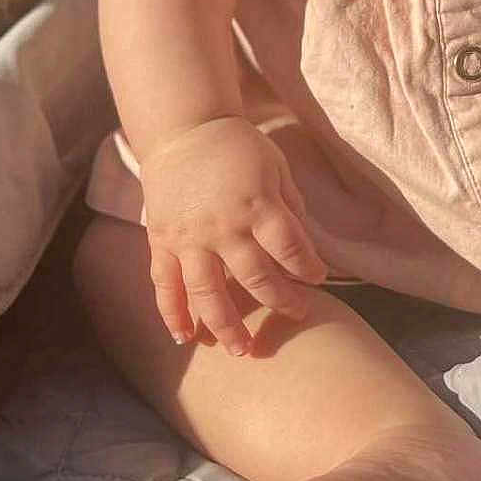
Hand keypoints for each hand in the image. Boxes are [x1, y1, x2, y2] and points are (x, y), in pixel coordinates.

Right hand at [138, 115, 326, 354]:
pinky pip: (165, 285)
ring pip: (208, 293)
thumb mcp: (275, 165)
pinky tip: (186, 337)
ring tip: (241, 351)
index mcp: (257, 204)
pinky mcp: (162, 241)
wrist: (184, 129)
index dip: (308, 268)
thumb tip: (302, 243)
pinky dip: (173, 313)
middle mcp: (223, 226)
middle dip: (279, 301)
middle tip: (295, 315)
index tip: (317, 279)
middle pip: (255, 277)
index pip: (290, 248)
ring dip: (226, 326)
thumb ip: (289, 204)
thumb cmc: (237, 146)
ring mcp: (189, 237)